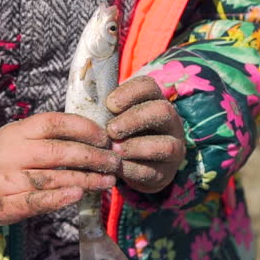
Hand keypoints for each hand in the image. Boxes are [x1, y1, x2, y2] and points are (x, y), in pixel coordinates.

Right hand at [0, 113, 121, 225]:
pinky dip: (59, 199)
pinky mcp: (4, 205)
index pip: (54, 123)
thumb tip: (98, 138)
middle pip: (58, 153)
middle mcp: (10, 153)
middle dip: (92, 157)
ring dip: (85, 180)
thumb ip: (50, 137)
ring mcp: (5, 181)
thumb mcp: (20, 137)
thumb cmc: (3, 156)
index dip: (83, 128)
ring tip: (107, 181)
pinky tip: (78, 195)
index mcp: (17, 131)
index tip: (106, 137)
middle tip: (115, 161)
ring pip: (52, 179)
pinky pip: (36, 202)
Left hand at [106, 76, 186, 193]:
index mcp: (155, 101)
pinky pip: (152, 171)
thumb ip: (105, 111)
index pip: (149, 86)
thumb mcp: (115, 117)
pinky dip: (131, 168)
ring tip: (113, 149)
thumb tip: (87, 105)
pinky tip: (115, 166)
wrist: (139, 166)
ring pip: (165, 145)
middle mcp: (170, 122)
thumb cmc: (121, 134)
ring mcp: (173, 148)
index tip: (109, 104)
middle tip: (110, 129)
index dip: (129, 92)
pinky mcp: (165, 172)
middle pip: (162, 111)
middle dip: (134, 119)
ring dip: (135, 146)